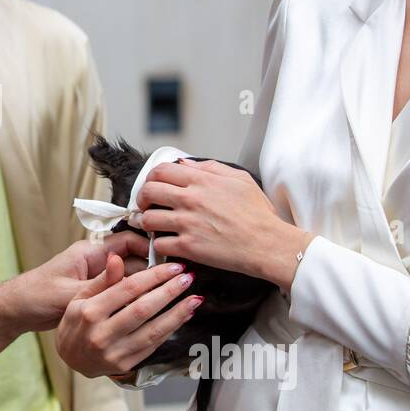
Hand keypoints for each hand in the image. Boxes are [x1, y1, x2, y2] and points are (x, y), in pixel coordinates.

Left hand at [4, 231, 162, 334]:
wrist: (17, 311)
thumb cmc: (37, 296)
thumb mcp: (69, 292)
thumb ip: (98, 283)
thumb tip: (123, 268)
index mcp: (89, 253)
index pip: (127, 242)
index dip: (149, 248)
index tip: (168, 260)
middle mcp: (96, 263)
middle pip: (133, 261)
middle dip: (153, 270)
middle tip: (178, 280)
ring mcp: (97, 279)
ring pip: (128, 278)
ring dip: (145, 286)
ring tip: (171, 295)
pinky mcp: (95, 294)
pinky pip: (120, 292)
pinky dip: (133, 298)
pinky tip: (149, 309)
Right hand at [56, 253, 198, 378]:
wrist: (70, 359)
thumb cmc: (75, 323)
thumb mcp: (80, 297)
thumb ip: (103, 279)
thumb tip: (117, 258)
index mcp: (89, 312)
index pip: (127, 289)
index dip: (153, 276)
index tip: (172, 267)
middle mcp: (101, 334)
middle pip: (142, 309)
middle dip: (168, 292)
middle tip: (187, 278)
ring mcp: (114, 352)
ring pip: (152, 331)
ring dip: (177, 314)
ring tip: (194, 298)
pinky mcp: (125, 364)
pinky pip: (153, 345)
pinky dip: (170, 330)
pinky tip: (183, 317)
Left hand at [136, 159, 310, 290]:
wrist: (267, 243)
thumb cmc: (257, 214)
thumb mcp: (239, 179)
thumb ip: (210, 167)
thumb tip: (185, 163)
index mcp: (201, 181)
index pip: (160, 171)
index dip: (151, 178)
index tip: (152, 187)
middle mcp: (190, 199)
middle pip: (148, 192)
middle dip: (142, 199)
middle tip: (146, 206)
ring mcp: (187, 223)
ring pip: (148, 219)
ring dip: (147, 223)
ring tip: (154, 227)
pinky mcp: (188, 246)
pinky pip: (158, 244)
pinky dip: (159, 245)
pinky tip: (168, 244)